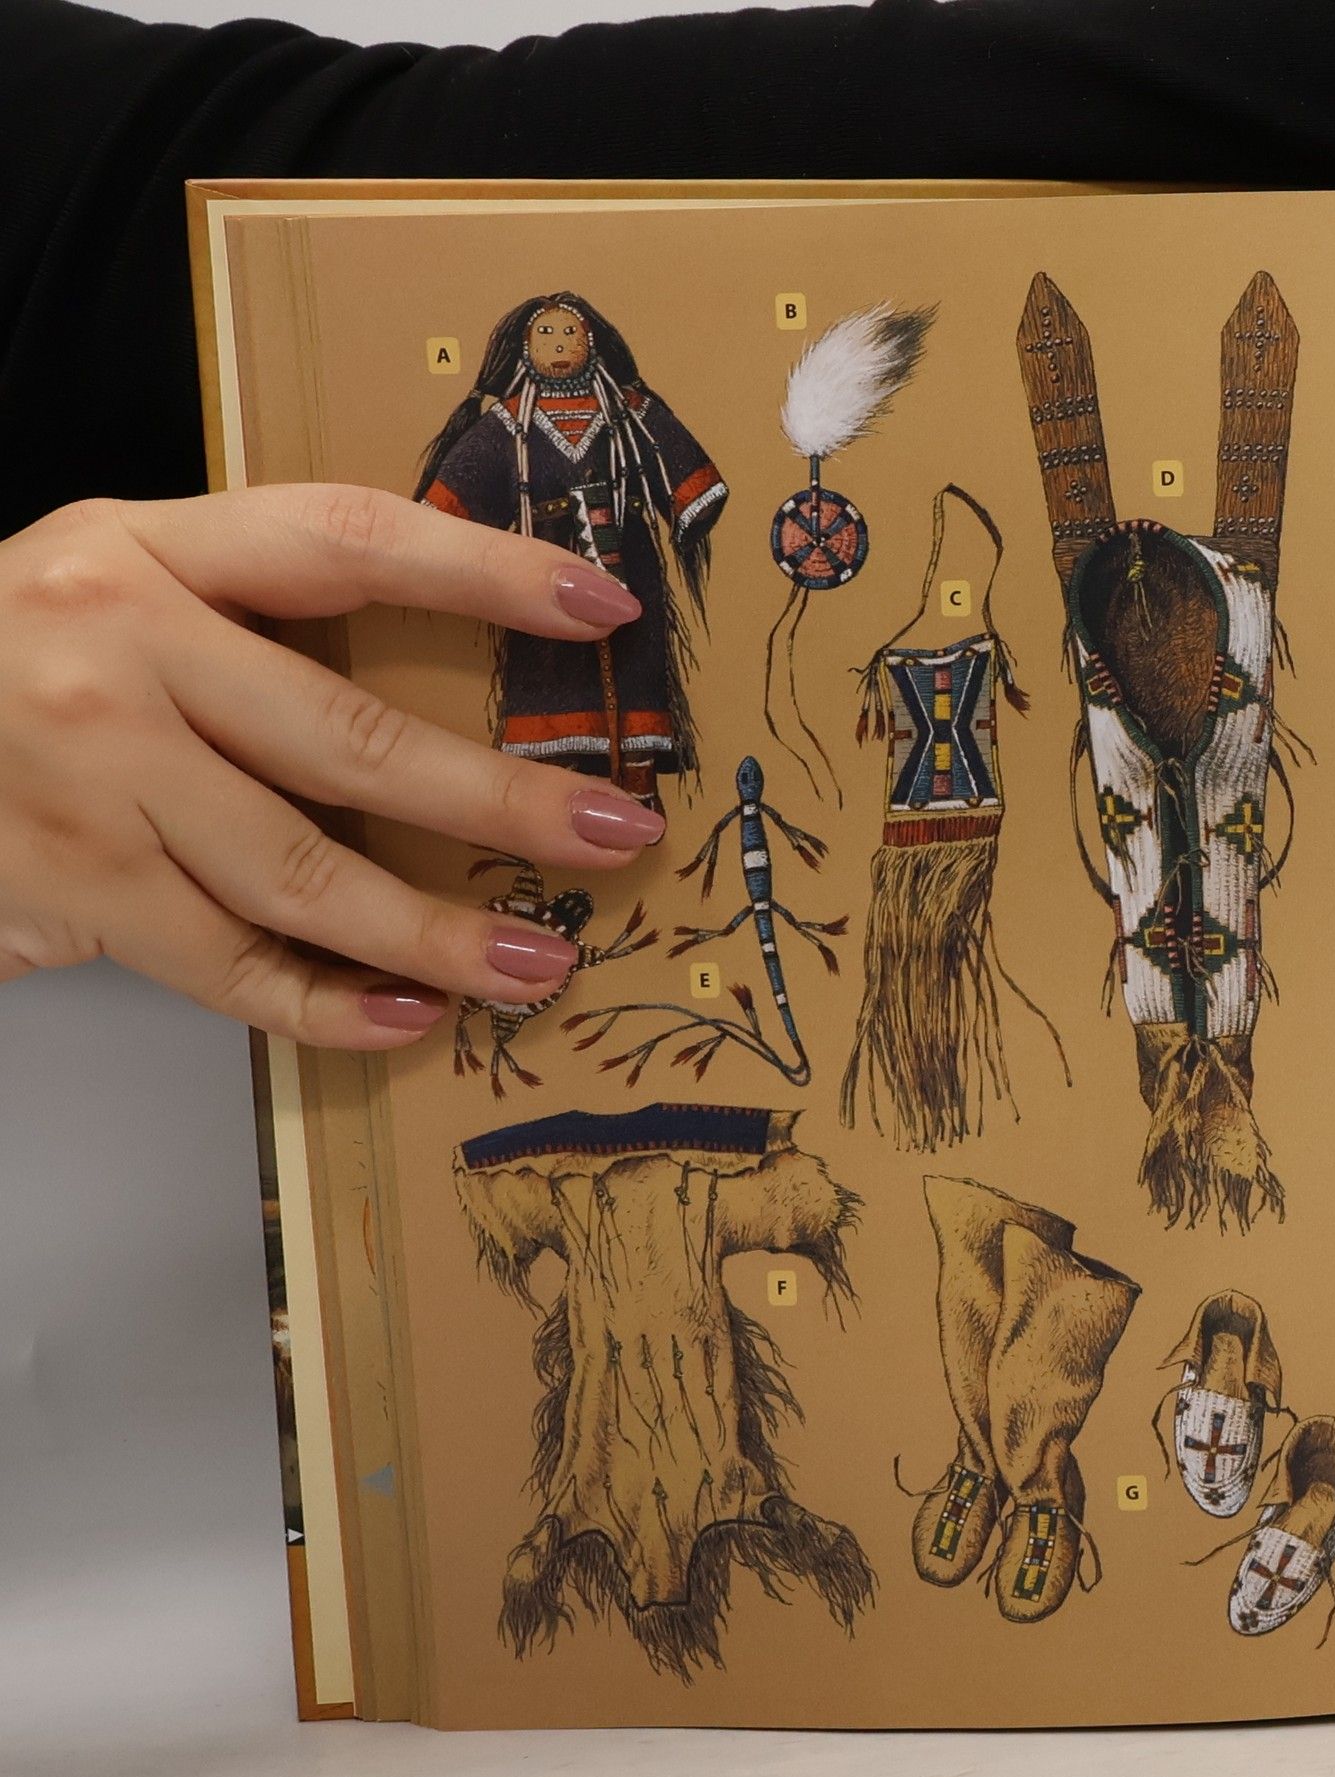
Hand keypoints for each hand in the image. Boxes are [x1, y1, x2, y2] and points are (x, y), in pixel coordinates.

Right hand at [0, 484, 665, 1048]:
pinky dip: (324, 1002)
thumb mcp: (119, 587)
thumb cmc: (18, 659)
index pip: (349, 539)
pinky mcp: (68, 883)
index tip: (604, 605)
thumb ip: (253, 614)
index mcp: (151, 549)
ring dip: (436, 932)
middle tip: (616, 836)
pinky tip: (407, 1019)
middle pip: (351, 732)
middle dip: (501, 799)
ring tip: (537, 967)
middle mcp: (118, 646)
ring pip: (300, 868)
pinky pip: (225, 961)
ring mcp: (89, 773)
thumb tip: (450, 693)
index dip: (485, 569)